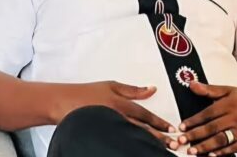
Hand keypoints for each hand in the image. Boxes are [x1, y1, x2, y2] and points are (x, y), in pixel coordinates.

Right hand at [51, 80, 178, 149]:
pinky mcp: (101, 136)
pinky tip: (137, 149)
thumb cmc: (86, 94)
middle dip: (158, 138)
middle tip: (173, 144)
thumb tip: (152, 89)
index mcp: (120, 104)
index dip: (159, 123)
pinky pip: (119, 142)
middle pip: (141, 130)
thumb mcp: (111, 86)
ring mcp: (108, 128)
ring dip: (146, 144)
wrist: (63, 103)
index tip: (170, 129)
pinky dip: (130, 146)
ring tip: (159, 150)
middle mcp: (116, 118)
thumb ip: (133, 90)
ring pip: (132, 138)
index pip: (144, 115)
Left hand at [178, 82, 236, 155]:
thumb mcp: (229, 90)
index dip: (193, 120)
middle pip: (212, 128)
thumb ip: (209, 89)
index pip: (208, 113)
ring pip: (221, 140)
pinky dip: (221, 153)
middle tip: (181, 140)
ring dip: (205, 146)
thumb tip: (191, 84)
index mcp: (230, 103)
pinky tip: (211, 155)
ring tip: (192, 151)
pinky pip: (233, 149)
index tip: (181, 127)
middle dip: (195, 135)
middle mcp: (236, 117)